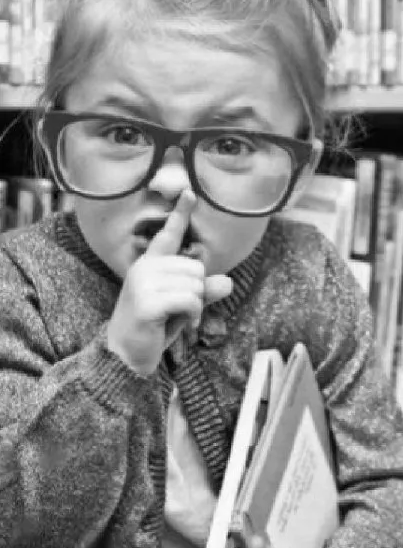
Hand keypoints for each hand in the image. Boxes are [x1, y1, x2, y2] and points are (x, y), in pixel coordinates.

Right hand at [107, 189, 232, 374]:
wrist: (126, 355)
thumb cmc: (154, 327)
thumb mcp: (182, 306)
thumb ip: (202, 291)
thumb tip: (228, 282)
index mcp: (150, 263)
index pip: (168, 234)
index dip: (181, 213)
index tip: (190, 192)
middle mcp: (144, 267)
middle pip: (196, 267)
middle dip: (197, 292)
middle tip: (181, 310)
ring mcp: (143, 283)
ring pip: (195, 284)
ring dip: (195, 306)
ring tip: (178, 318)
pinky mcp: (148, 302)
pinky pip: (190, 300)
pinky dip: (193, 315)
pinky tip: (180, 324)